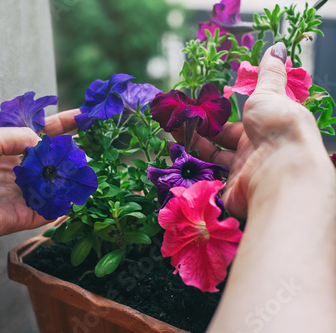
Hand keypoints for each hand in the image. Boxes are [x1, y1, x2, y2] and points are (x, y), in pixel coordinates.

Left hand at [0, 109, 80, 244]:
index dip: (59, 125)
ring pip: (51, 183)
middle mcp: (12, 169)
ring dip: (68, 176)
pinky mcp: (22, 216)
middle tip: (87, 147)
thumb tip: (41, 141)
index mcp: (1, 148)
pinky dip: (62, 204)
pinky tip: (77, 194)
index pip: (37, 133)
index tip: (81, 117)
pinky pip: (47, 210)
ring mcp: (18, 193)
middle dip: (67, 152)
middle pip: (47, 159)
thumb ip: (17, 135)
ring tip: (85, 169)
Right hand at [172, 43, 325, 218]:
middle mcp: (252, 151)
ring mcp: (241, 171)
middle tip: (177, 118)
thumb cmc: (280, 129)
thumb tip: (277, 47)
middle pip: (219, 140)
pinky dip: (193, 163)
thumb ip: (268, 73)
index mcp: (263, 128)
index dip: (215, 116)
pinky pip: (208, 174)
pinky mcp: (229, 188)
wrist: (282, 172)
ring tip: (172, 128)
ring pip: (211, 156)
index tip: (195, 107)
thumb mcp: (271, 93)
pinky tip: (178, 149)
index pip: (234, 123)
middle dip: (198, 129)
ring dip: (192, 142)